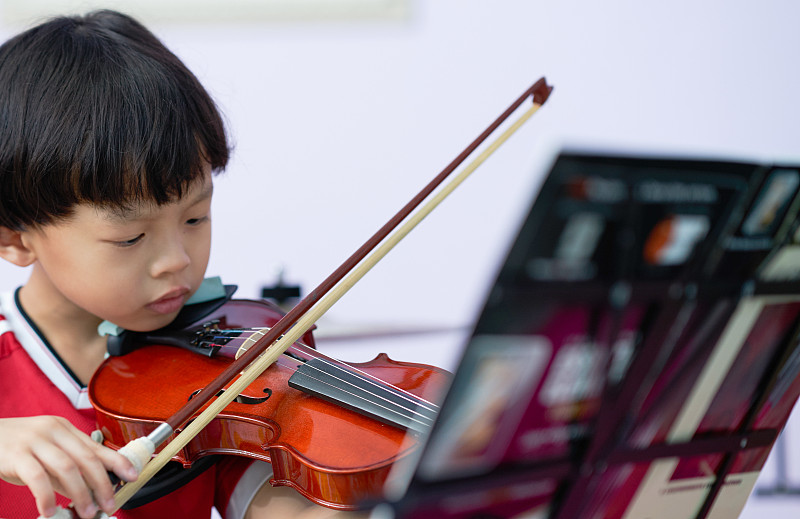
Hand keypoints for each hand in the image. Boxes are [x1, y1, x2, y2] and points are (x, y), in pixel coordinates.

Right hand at [0, 416, 137, 518]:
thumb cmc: (13, 448)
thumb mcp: (44, 454)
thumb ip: (64, 471)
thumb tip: (88, 491)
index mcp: (64, 429)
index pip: (96, 446)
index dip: (117, 461)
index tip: (133, 475)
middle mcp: (53, 431)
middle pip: (86, 458)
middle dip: (102, 483)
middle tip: (109, 504)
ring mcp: (34, 441)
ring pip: (67, 467)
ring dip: (80, 493)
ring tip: (85, 512)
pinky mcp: (16, 455)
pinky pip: (38, 477)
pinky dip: (47, 497)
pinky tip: (49, 510)